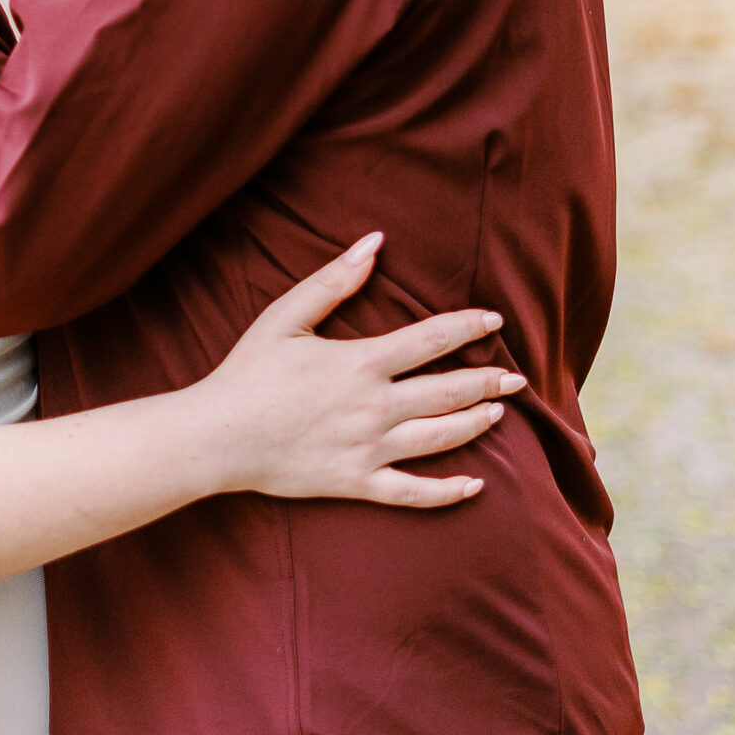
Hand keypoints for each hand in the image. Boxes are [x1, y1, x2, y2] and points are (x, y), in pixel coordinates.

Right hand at [197, 236, 522, 507]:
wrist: (217, 436)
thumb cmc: (248, 371)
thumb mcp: (285, 315)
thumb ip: (334, 280)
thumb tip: (374, 242)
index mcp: (361, 362)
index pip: (431, 339)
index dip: (467, 327)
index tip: (494, 321)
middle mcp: (374, 407)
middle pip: (448, 392)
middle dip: (488, 382)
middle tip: (517, 377)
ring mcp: (369, 449)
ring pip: (440, 438)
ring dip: (476, 424)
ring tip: (499, 413)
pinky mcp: (356, 483)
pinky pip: (413, 492)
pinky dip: (448, 492)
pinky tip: (475, 485)